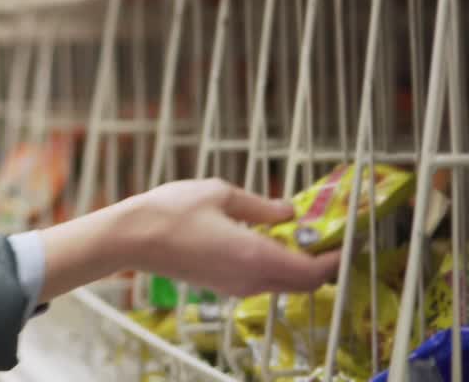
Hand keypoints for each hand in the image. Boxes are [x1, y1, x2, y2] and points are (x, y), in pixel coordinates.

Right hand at [121, 179, 341, 297]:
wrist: (131, 238)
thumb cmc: (170, 212)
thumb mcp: (220, 193)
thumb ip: (260, 206)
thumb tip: (287, 212)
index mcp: (255, 256)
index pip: (314, 271)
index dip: (336, 259)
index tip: (348, 241)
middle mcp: (250, 278)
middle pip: (303, 284)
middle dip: (322, 264)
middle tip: (327, 237)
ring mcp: (234, 286)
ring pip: (283, 284)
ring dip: (298, 265)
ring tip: (297, 233)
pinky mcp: (221, 285)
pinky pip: (262, 281)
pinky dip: (275, 266)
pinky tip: (266, 239)